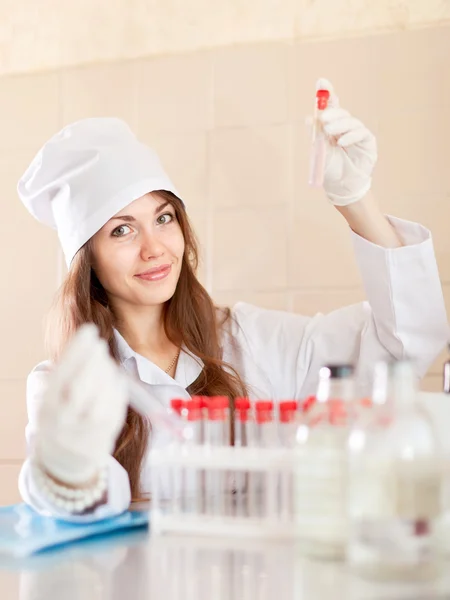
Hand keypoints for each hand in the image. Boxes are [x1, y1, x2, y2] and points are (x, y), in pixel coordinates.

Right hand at [34, 324, 127, 486]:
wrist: (64, 462)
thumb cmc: (61, 417)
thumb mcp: (54, 399)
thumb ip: (67, 376)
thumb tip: (88, 344)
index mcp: (48, 409)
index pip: (61, 375)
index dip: (77, 350)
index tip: (88, 330)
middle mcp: (63, 424)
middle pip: (81, 387)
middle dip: (93, 360)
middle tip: (99, 343)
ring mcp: (85, 434)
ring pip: (100, 399)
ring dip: (106, 373)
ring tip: (106, 361)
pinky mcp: (106, 439)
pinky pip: (115, 410)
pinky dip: (117, 390)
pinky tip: (115, 377)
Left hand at [318, 78, 377, 205]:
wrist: (342, 187)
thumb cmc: (331, 170)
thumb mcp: (320, 151)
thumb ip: (316, 134)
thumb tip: (309, 117)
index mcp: (332, 128)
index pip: (331, 107)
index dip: (328, 93)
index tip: (322, 81)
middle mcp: (345, 128)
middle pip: (340, 112)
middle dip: (332, 112)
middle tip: (323, 118)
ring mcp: (357, 134)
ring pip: (350, 121)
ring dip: (339, 125)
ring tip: (329, 132)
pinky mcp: (367, 141)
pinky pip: (360, 133)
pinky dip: (350, 135)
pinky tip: (342, 142)